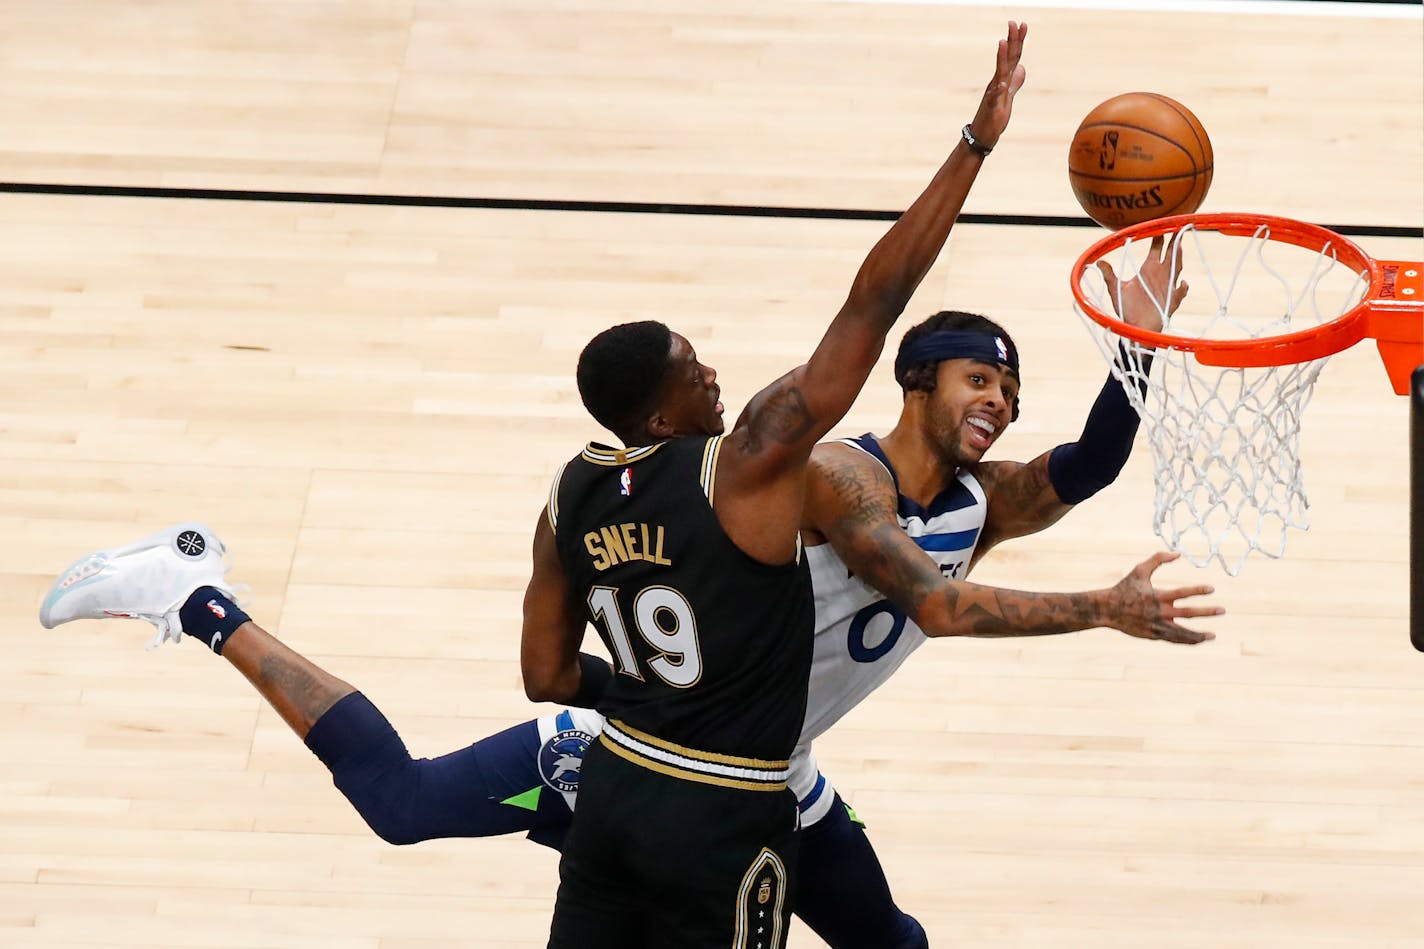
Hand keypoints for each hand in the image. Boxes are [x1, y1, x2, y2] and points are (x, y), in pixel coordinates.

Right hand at [965, 21, 1027, 149]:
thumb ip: (1015, 81)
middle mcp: (997, 82)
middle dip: (1011, 41)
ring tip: (1004, 42)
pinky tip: (1002, 82)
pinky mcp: (992, 107)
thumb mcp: (1008, 96)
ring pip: (999, 73)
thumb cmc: (994, 116)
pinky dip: (998, 88)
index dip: (1018, 41)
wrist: (982, 135)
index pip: (1013, 57)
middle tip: (1013, 23)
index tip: (1023, 24)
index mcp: (1003, 79)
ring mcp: (993, 94)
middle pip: (1007, 59)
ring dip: (1002, 58)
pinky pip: (995, 97)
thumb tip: (1022, 68)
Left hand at [1096, 234, 1187, 333]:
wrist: (1135, 327)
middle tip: (1178, 226)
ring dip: (1178, 257)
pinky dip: (1182, 287)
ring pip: (1178, 267)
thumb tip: (1098, 262)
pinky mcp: (1172, 300)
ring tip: (1179, 246)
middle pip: (1171, 253)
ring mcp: (1168, 286)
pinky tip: (1182, 283)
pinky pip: (1180, 292)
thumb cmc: (1127, 308)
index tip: (1161, 224)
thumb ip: (1109, 275)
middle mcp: (1160, 274)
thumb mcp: (1116, 289)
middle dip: (1175, 240)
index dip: (1159, 236)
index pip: (1157, 248)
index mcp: (1148, 269)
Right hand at [1105, 552, 1221, 644]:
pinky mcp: (1153, 636)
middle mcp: (1159, 613)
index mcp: (1156, 596)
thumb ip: (1158, 560)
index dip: (1197, 590)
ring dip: (1199, 635)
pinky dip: (1186, 641)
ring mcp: (1156, 626)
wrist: (1107, 610)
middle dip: (1206, 612)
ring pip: (1182, 633)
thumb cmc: (1125, 588)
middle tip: (1222, 610)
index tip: (1212, 589)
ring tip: (1213, 635)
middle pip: (1187, 614)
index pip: (1182, 593)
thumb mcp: (1139, 571)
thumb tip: (1177, 552)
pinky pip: (1173, 640)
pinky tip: (1198, 640)